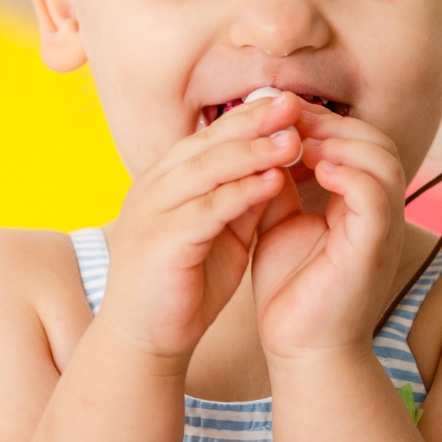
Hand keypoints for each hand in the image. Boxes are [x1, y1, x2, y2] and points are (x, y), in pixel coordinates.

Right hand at [98, 94, 301, 363]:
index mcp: (166, 182)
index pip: (211, 137)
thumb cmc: (184, 285)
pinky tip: (275, 182)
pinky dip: (242, 192)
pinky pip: (206, 209)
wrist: (146, 339)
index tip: (291, 102)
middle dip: (254, 121)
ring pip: (206, 169)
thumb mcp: (220, 233)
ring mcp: (152, 212)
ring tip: (293, 138)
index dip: (250, 117)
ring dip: (253, 151)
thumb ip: (242, 199)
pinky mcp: (160, 242)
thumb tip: (278, 166)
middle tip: (295, 103)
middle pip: (208, 142)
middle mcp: (153, 188)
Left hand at [251, 103, 409, 364]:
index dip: (322, 121)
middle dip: (330, 123)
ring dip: (340, 142)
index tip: (281, 114)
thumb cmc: (291, 292)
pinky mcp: (374, 248)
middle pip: (376, 142)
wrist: (301, 349)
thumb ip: (281, 184)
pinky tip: (314, 168)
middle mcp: (380, 213)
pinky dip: (349, 173)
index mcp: (360, 205)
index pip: (358, 143)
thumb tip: (264, 144)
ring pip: (383, 161)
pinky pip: (375, 195)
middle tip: (287, 118)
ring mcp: (382, 230)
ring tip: (299, 141)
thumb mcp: (280, 223)